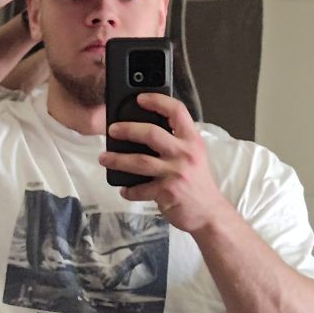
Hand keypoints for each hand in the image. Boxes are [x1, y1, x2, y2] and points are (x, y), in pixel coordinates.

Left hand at [99, 92, 225, 233]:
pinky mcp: (167, 192)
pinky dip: (129, 190)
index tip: (140, 98)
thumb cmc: (198, 184)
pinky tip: (124, 190)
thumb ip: (177, 142)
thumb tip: (146, 132)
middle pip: (152, 133)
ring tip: (104, 158)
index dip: (158, 101)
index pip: (177, 111)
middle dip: (128, 129)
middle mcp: (185, 154)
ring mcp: (175, 173)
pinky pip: (140, 189)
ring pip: (139, 161)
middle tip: (113, 130)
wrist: (209, 214)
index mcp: (192, 141)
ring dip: (117, 159)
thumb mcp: (195, 156)